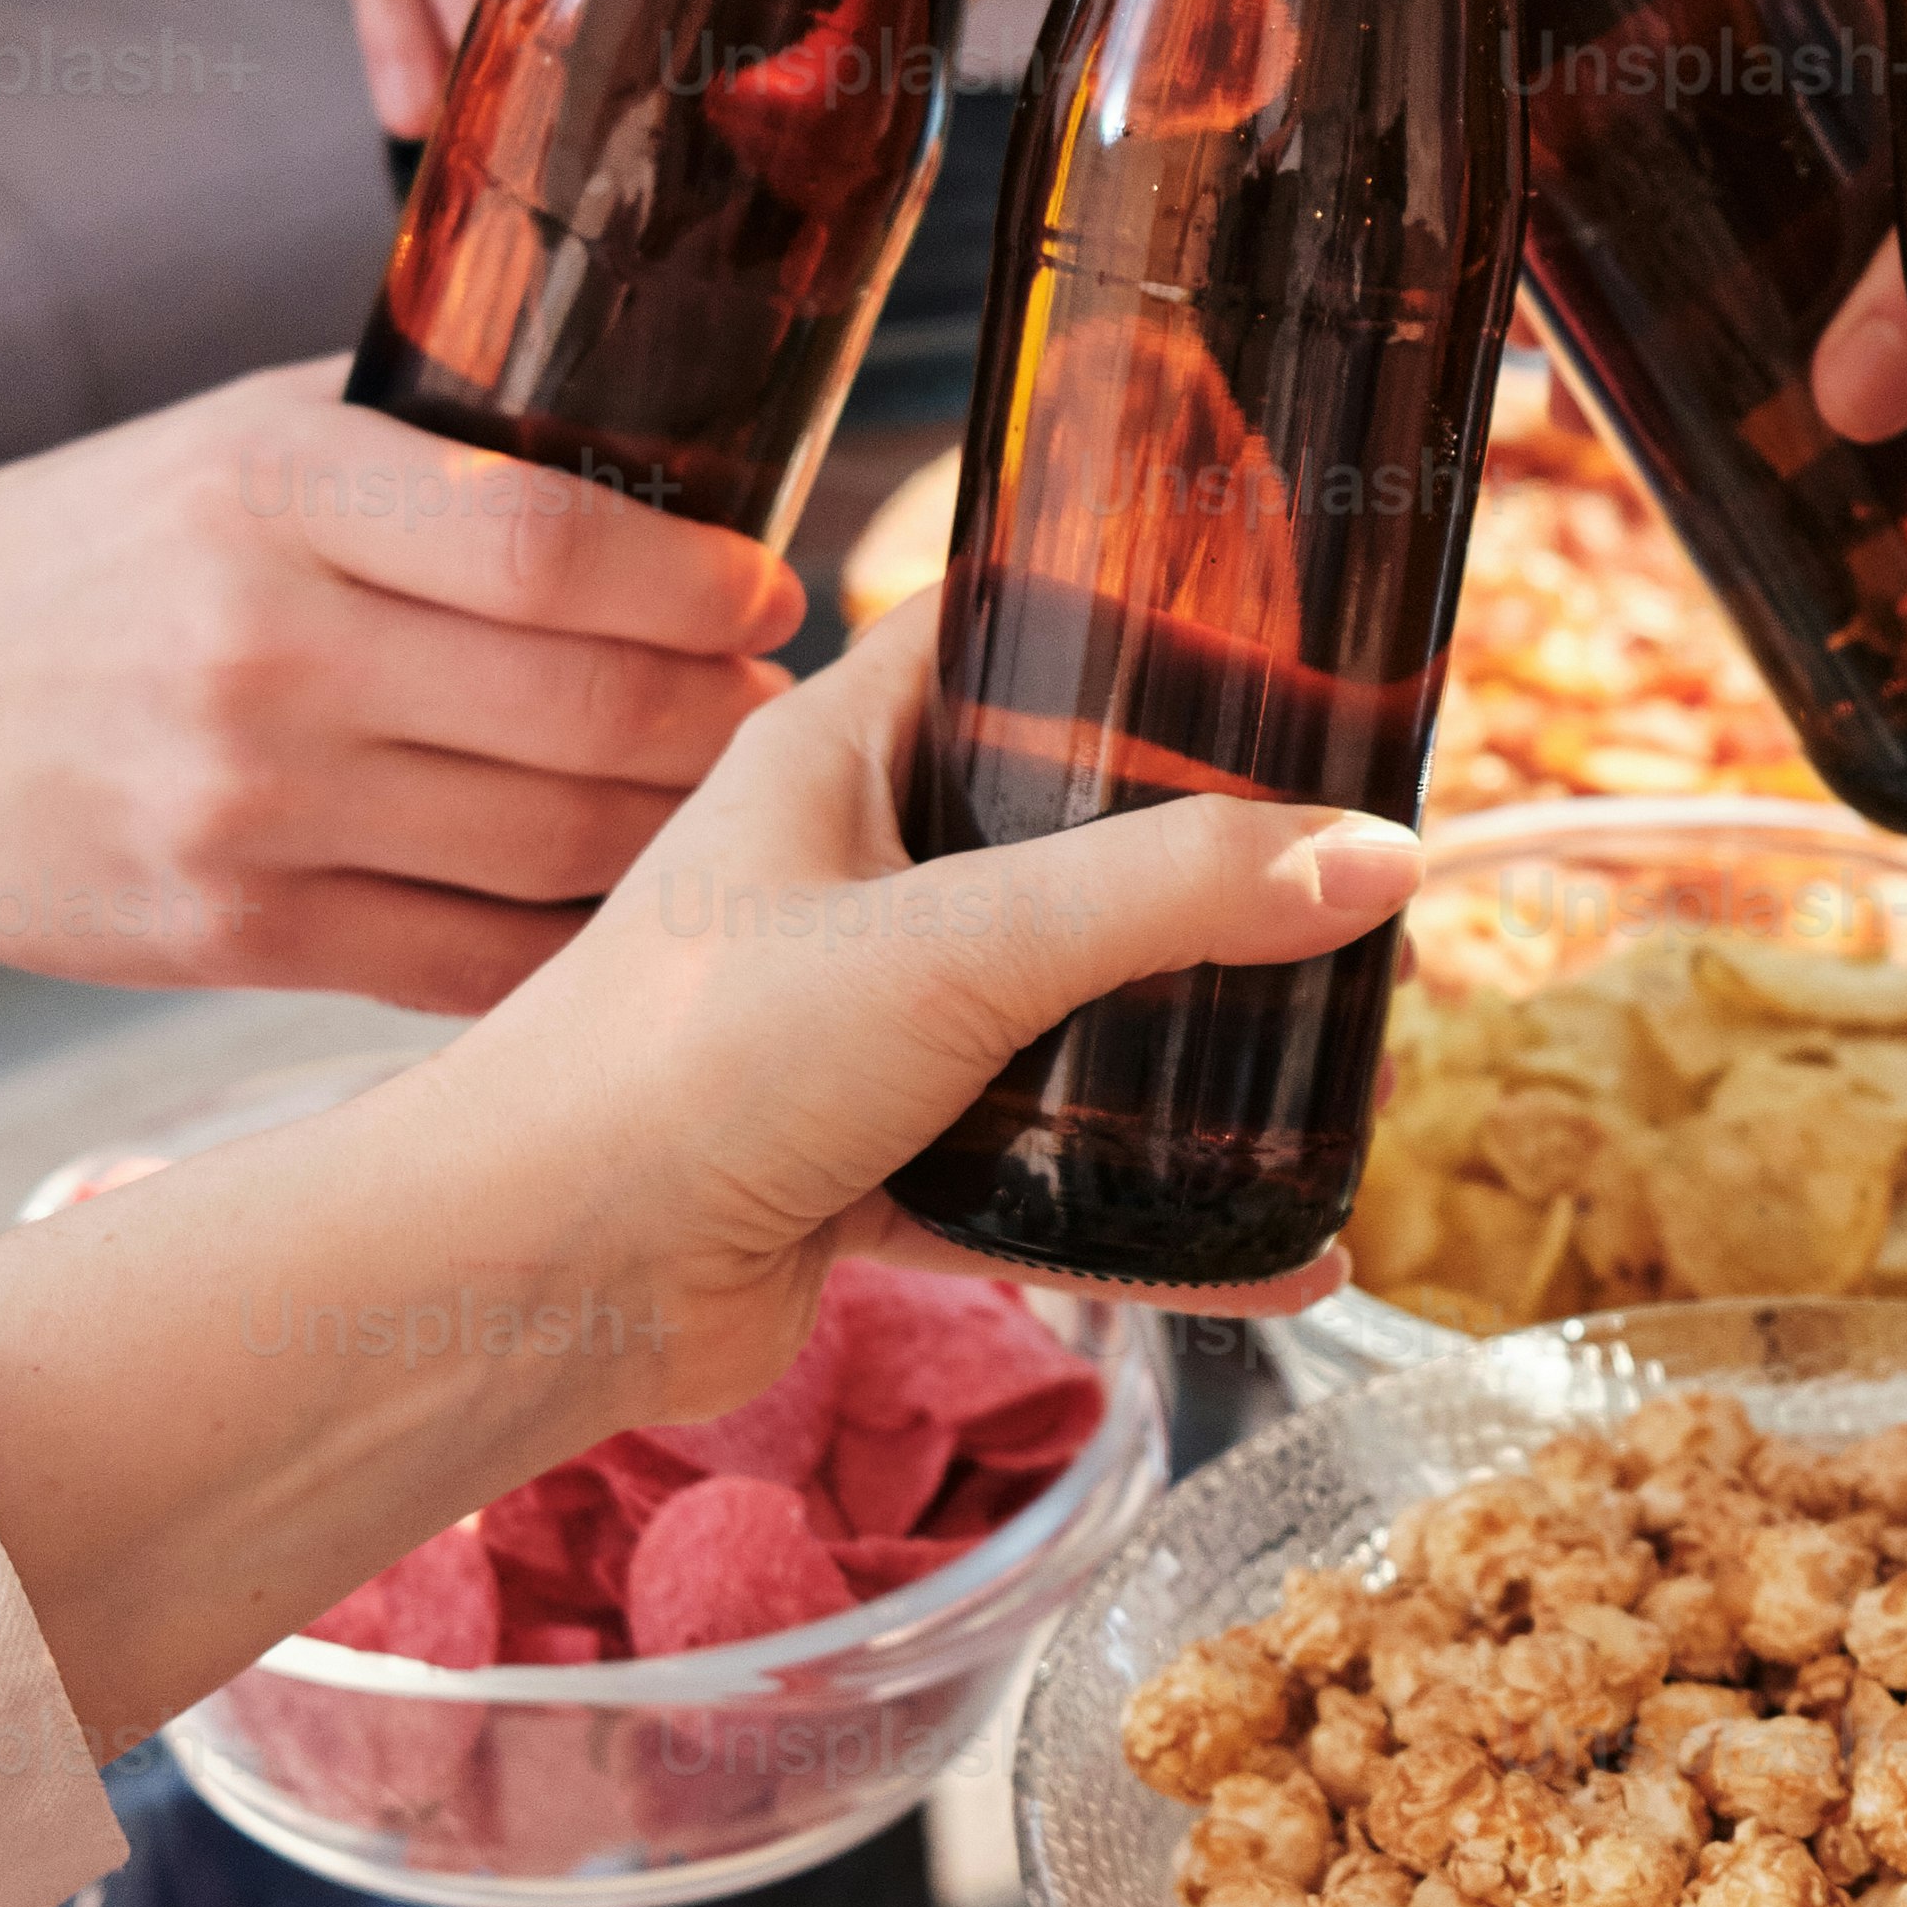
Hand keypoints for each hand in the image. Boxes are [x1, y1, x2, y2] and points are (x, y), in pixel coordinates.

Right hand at [0, 362, 800, 1008]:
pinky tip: (624, 909)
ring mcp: (250, 812)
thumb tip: (663, 493)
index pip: (557, 551)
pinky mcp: (234, 938)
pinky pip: (471, 963)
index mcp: (277, 495)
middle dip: (722, 722)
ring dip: (678, 837)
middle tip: (774, 717)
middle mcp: (268, 655)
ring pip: (555, 850)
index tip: (766, 601)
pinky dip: (576, 945)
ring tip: (720, 806)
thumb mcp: (234, 444)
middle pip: (587, 710)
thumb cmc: (76, 556)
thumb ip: (427, 459)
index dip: (701, 590)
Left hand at [436, 592, 1423, 1416]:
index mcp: (836, 758)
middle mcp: (848, 877)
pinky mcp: (864, 1167)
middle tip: (1359, 878)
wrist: (532, 1282)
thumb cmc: (683, 1064)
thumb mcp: (956, 942)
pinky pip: (1042, 1183)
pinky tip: (1281, 1257)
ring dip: (1193, 1054)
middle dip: (1211, 868)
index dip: (1136, 624)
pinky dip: (1155, 1219)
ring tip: (1346, 1068)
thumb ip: (1172, 892)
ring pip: (1063, 1019)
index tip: (1288, 639)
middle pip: (1066, 840)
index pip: (1004, 635)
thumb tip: (1374, 857)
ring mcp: (857, 1027)